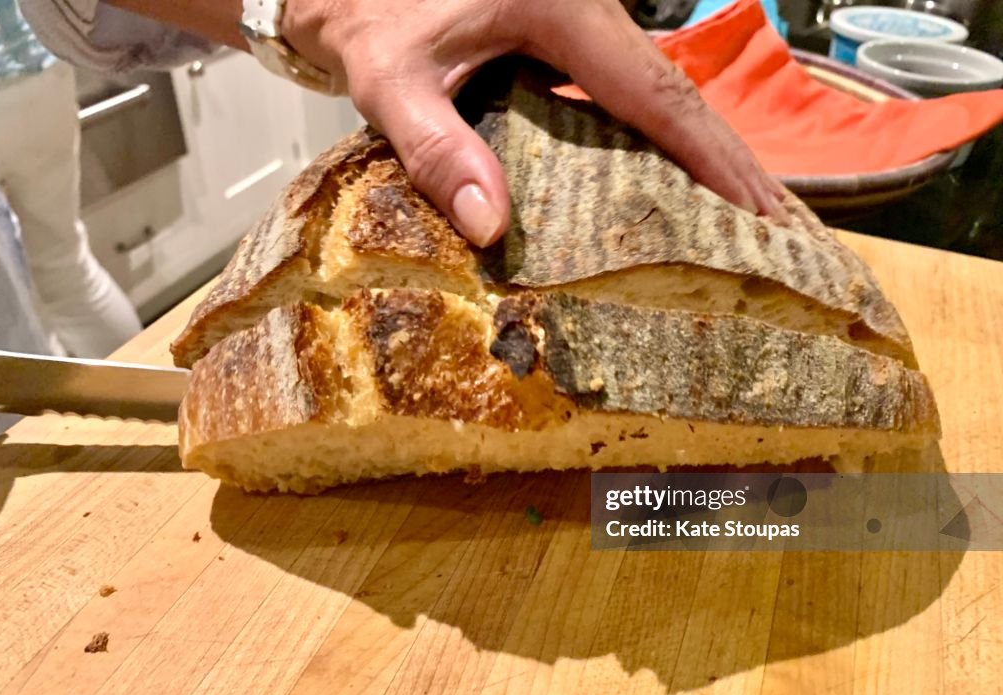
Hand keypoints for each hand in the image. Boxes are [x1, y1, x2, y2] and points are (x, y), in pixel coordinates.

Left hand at [282, 0, 787, 245]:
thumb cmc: (367, 10)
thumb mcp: (388, 77)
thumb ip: (435, 146)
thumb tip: (491, 228)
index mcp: (559, 7)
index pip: (653, 91)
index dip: (708, 152)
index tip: (754, 207)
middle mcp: (584, 10)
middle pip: (674, 91)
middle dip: (726, 159)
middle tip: (773, 226)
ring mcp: (578, 24)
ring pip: (656, 93)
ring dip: (698, 153)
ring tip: (737, 215)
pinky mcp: (563, 42)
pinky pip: (625, 96)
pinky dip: (655, 141)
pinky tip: (666, 184)